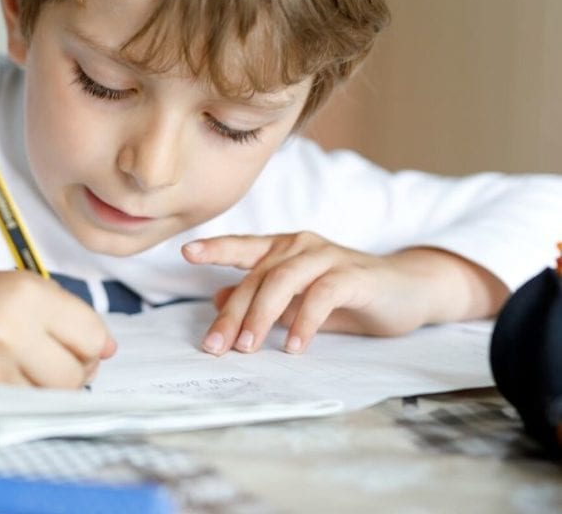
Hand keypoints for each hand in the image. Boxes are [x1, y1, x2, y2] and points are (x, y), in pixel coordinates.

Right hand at [0, 268, 114, 409]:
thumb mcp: (16, 287)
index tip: (78, 345)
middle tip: (50, 361)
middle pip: (76, 375)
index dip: (91, 345)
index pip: (92, 336)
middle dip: (73, 372)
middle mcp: (9, 330)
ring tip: (22, 369)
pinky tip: (2, 380)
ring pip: (51, 399)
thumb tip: (109, 349)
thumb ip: (67, 315)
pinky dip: (20, 401)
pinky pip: (21, 411)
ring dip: (46, 390)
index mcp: (26, 294)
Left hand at [182, 232, 506, 355]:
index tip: (186, 252)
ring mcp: (327, 256)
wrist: (407, 290)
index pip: (244, 246)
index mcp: (285, 249)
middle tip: (214, 347)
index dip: (216, 247)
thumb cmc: (348, 295)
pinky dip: (304, 322)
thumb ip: (262, 298)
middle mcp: (301, 246)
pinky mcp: (353, 275)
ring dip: (261, 317)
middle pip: (257, 277)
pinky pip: (321, 295)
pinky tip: (294, 346)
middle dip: (233, 315)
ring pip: (282, 282)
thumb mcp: (298, 299)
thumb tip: (218, 299)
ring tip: (247, 348)